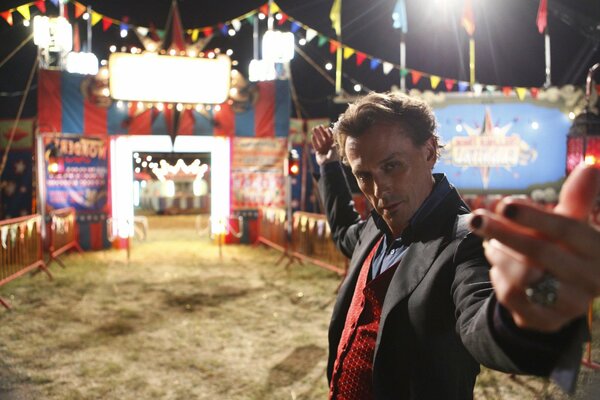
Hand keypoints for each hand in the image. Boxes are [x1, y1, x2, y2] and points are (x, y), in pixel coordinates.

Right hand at [311, 125, 338, 164]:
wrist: (329, 165)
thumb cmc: (334, 156)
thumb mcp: (335, 147)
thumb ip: (333, 139)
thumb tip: (332, 132)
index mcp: (333, 144)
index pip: (330, 136)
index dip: (328, 132)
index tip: (326, 128)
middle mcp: (328, 145)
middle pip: (324, 137)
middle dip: (321, 131)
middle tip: (319, 126)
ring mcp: (323, 148)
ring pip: (319, 139)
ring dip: (316, 134)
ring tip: (313, 129)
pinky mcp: (318, 151)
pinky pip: (315, 145)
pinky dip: (314, 141)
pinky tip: (312, 136)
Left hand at [469, 164, 599, 331]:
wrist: (564, 295)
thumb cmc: (567, 248)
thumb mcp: (573, 223)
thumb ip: (577, 199)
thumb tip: (591, 166)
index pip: (568, 230)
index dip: (535, 216)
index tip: (505, 203)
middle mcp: (591, 279)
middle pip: (541, 252)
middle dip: (503, 232)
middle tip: (475, 219)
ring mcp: (571, 304)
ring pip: (522, 276)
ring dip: (498, 254)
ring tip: (491, 243)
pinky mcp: (548, 321)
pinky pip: (512, 299)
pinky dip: (497, 278)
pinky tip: (497, 267)